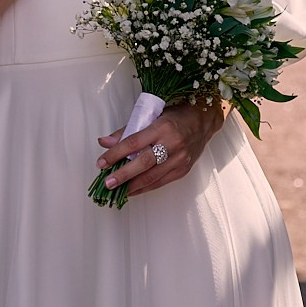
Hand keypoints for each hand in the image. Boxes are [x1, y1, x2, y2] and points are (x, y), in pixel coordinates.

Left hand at [96, 100, 226, 197]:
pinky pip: (161, 182)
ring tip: (117, 190)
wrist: (204, 121)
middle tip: (107, 183)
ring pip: (152, 176)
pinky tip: (133, 190)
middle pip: (143, 163)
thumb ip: (127, 130)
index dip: (115, 154)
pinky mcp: (183, 169)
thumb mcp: (152, 116)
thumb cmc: (177, 116)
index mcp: (162, 127)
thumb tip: (104, 143)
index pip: (134, 142)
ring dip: (132, 185)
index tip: (101, 163)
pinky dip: (145, 188)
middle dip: (123, 174)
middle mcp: (172, 143)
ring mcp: (180, 158)